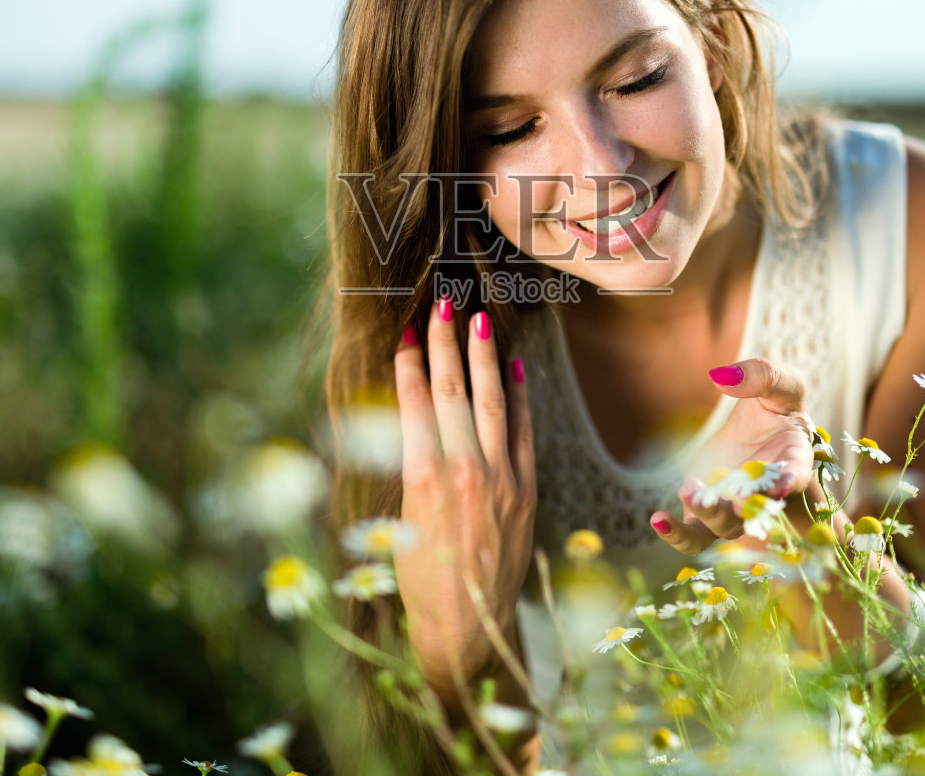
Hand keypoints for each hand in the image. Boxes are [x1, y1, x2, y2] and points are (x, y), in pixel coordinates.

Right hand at [391, 293, 535, 702]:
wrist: (467, 623)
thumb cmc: (418, 577)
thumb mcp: (398, 519)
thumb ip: (410, 466)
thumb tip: (412, 421)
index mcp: (422, 477)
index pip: (416, 402)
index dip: (412, 362)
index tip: (408, 330)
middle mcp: (464, 470)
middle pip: (453, 391)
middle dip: (448, 342)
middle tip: (444, 302)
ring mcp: (500, 477)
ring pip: (491, 402)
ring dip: (484, 356)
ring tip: (480, 317)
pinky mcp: (526, 490)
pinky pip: (524, 432)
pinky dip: (519, 397)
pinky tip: (513, 368)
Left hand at [650, 358, 814, 555]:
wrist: (758, 437)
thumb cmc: (776, 411)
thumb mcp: (778, 386)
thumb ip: (763, 376)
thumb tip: (724, 375)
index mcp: (792, 462)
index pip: (795, 476)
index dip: (788, 484)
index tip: (779, 486)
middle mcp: (766, 496)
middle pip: (758, 510)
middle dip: (747, 508)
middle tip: (736, 500)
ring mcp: (735, 510)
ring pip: (724, 526)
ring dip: (709, 512)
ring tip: (689, 490)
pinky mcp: (706, 515)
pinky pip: (693, 537)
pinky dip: (677, 535)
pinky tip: (657, 519)